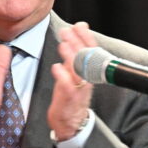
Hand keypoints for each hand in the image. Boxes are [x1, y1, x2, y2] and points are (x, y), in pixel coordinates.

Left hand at [47, 22, 95, 141]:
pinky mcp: (69, 97)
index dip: (86, 37)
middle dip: (77, 43)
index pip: (92, 50)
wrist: (72, 122)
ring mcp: (79, 88)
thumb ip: (76, 54)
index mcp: (90, 71)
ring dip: (70, 56)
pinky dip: (62, 75)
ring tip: (63, 45)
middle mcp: (87, 78)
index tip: (80, 25)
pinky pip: (67, 85)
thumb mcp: (77, 73)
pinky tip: (56, 66)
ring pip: (77, 70)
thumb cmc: (72, 94)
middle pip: (85, 57)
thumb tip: (75, 32)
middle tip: (67, 30)